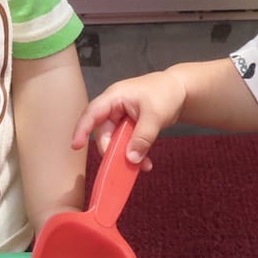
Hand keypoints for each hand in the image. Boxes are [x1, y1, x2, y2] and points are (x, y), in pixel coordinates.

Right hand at [70, 72, 187, 167]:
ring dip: (126, 154)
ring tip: (142, 166)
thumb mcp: (155, 116)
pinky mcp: (129, 126)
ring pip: (115, 140)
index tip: (76, 146)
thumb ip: (142, 138)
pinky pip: (125, 142)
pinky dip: (134, 152)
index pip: (92, 112)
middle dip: (113, 150)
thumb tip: (131, 159)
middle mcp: (114, 107)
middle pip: (104, 132)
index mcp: (115, 97)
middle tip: (125, 165)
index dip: (82, 129)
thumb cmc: (166, 93)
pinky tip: (146, 162)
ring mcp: (121, 117)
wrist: (181, 90)